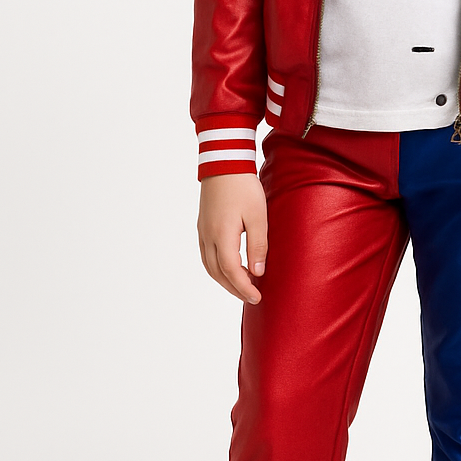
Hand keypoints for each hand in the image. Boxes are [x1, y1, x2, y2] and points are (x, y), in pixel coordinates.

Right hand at [197, 173, 268, 302]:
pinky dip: (217, 268)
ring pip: (209, 266)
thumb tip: (257, 272)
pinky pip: (206, 255)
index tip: (257, 297)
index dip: (243, 287)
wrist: (224, 162)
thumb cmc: (243, 187)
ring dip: (224, 280)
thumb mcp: (258, 216)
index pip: (231, 271)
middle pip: (217, 273)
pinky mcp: (202, 226)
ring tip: (242, 286)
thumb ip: (258, 246)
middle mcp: (208, 236)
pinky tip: (229, 268)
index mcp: (222, 235)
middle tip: (251, 297)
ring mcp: (202, 231)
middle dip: (234, 288)